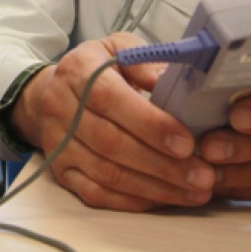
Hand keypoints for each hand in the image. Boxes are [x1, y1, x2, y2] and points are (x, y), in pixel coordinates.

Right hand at [9, 33, 216, 211]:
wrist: (48, 94)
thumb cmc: (95, 71)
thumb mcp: (118, 50)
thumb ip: (145, 62)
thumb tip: (172, 83)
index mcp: (77, 70)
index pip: (110, 99)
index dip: (149, 124)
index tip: (186, 143)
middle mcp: (60, 107)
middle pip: (110, 142)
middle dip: (161, 164)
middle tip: (202, 176)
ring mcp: (58, 143)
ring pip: (106, 173)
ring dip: (154, 187)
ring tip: (194, 192)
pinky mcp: (60, 171)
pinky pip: (96, 193)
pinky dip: (132, 201)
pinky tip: (163, 199)